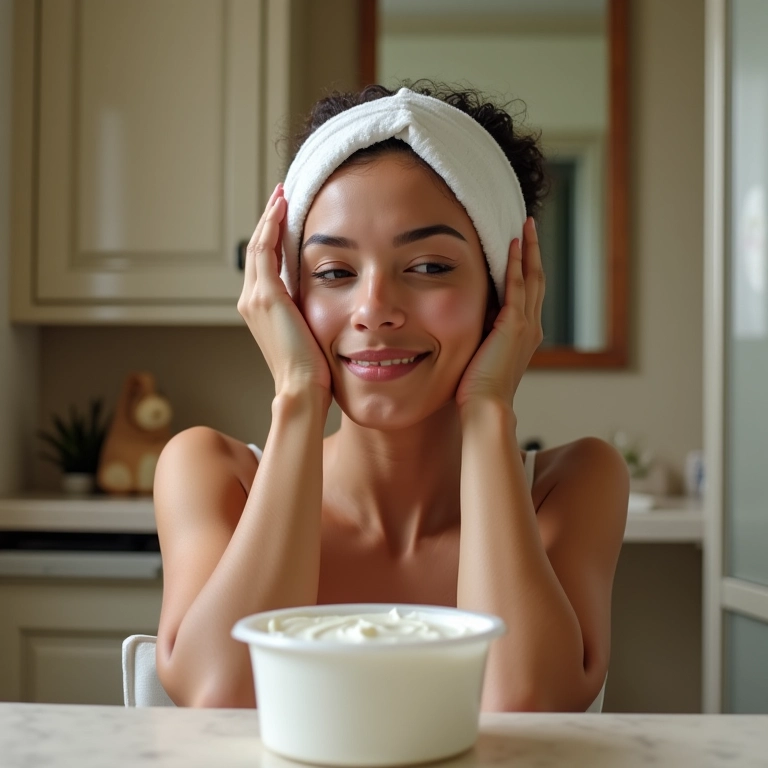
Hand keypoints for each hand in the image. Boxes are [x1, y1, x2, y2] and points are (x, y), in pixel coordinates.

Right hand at [237, 184, 331, 396]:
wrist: (302, 388)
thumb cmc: (312, 370)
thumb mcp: (309, 332)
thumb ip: (308, 312)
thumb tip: (327, 298)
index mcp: (260, 309)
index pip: (264, 264)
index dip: (273, 237)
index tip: (285, 215)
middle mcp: (250, 300)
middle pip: (257, 249)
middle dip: (270, 220)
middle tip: (282, 195)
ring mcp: (254, 297)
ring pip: (259, 245)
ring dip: (270, 217)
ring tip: (282, 194)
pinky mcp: (265, 296)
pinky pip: (265, 249)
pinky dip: (272, 226)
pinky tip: (283, 207)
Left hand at [455, 217, 544, 409]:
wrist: (486, 406)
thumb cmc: (478, 390)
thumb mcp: (481, 355)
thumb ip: (481, 335)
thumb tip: (466, 320)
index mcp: (524, 335)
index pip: (528, 294)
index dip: (526, 268)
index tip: (521, 247)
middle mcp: (531, 327)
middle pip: (537, 279)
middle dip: (533, 251)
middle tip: (529, 226)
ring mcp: (525, 325)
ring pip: (532, 277)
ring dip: (529, 249)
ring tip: (526, 225)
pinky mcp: (514, 325)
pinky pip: (518, 285)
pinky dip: (517, 263)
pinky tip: (514, 244)